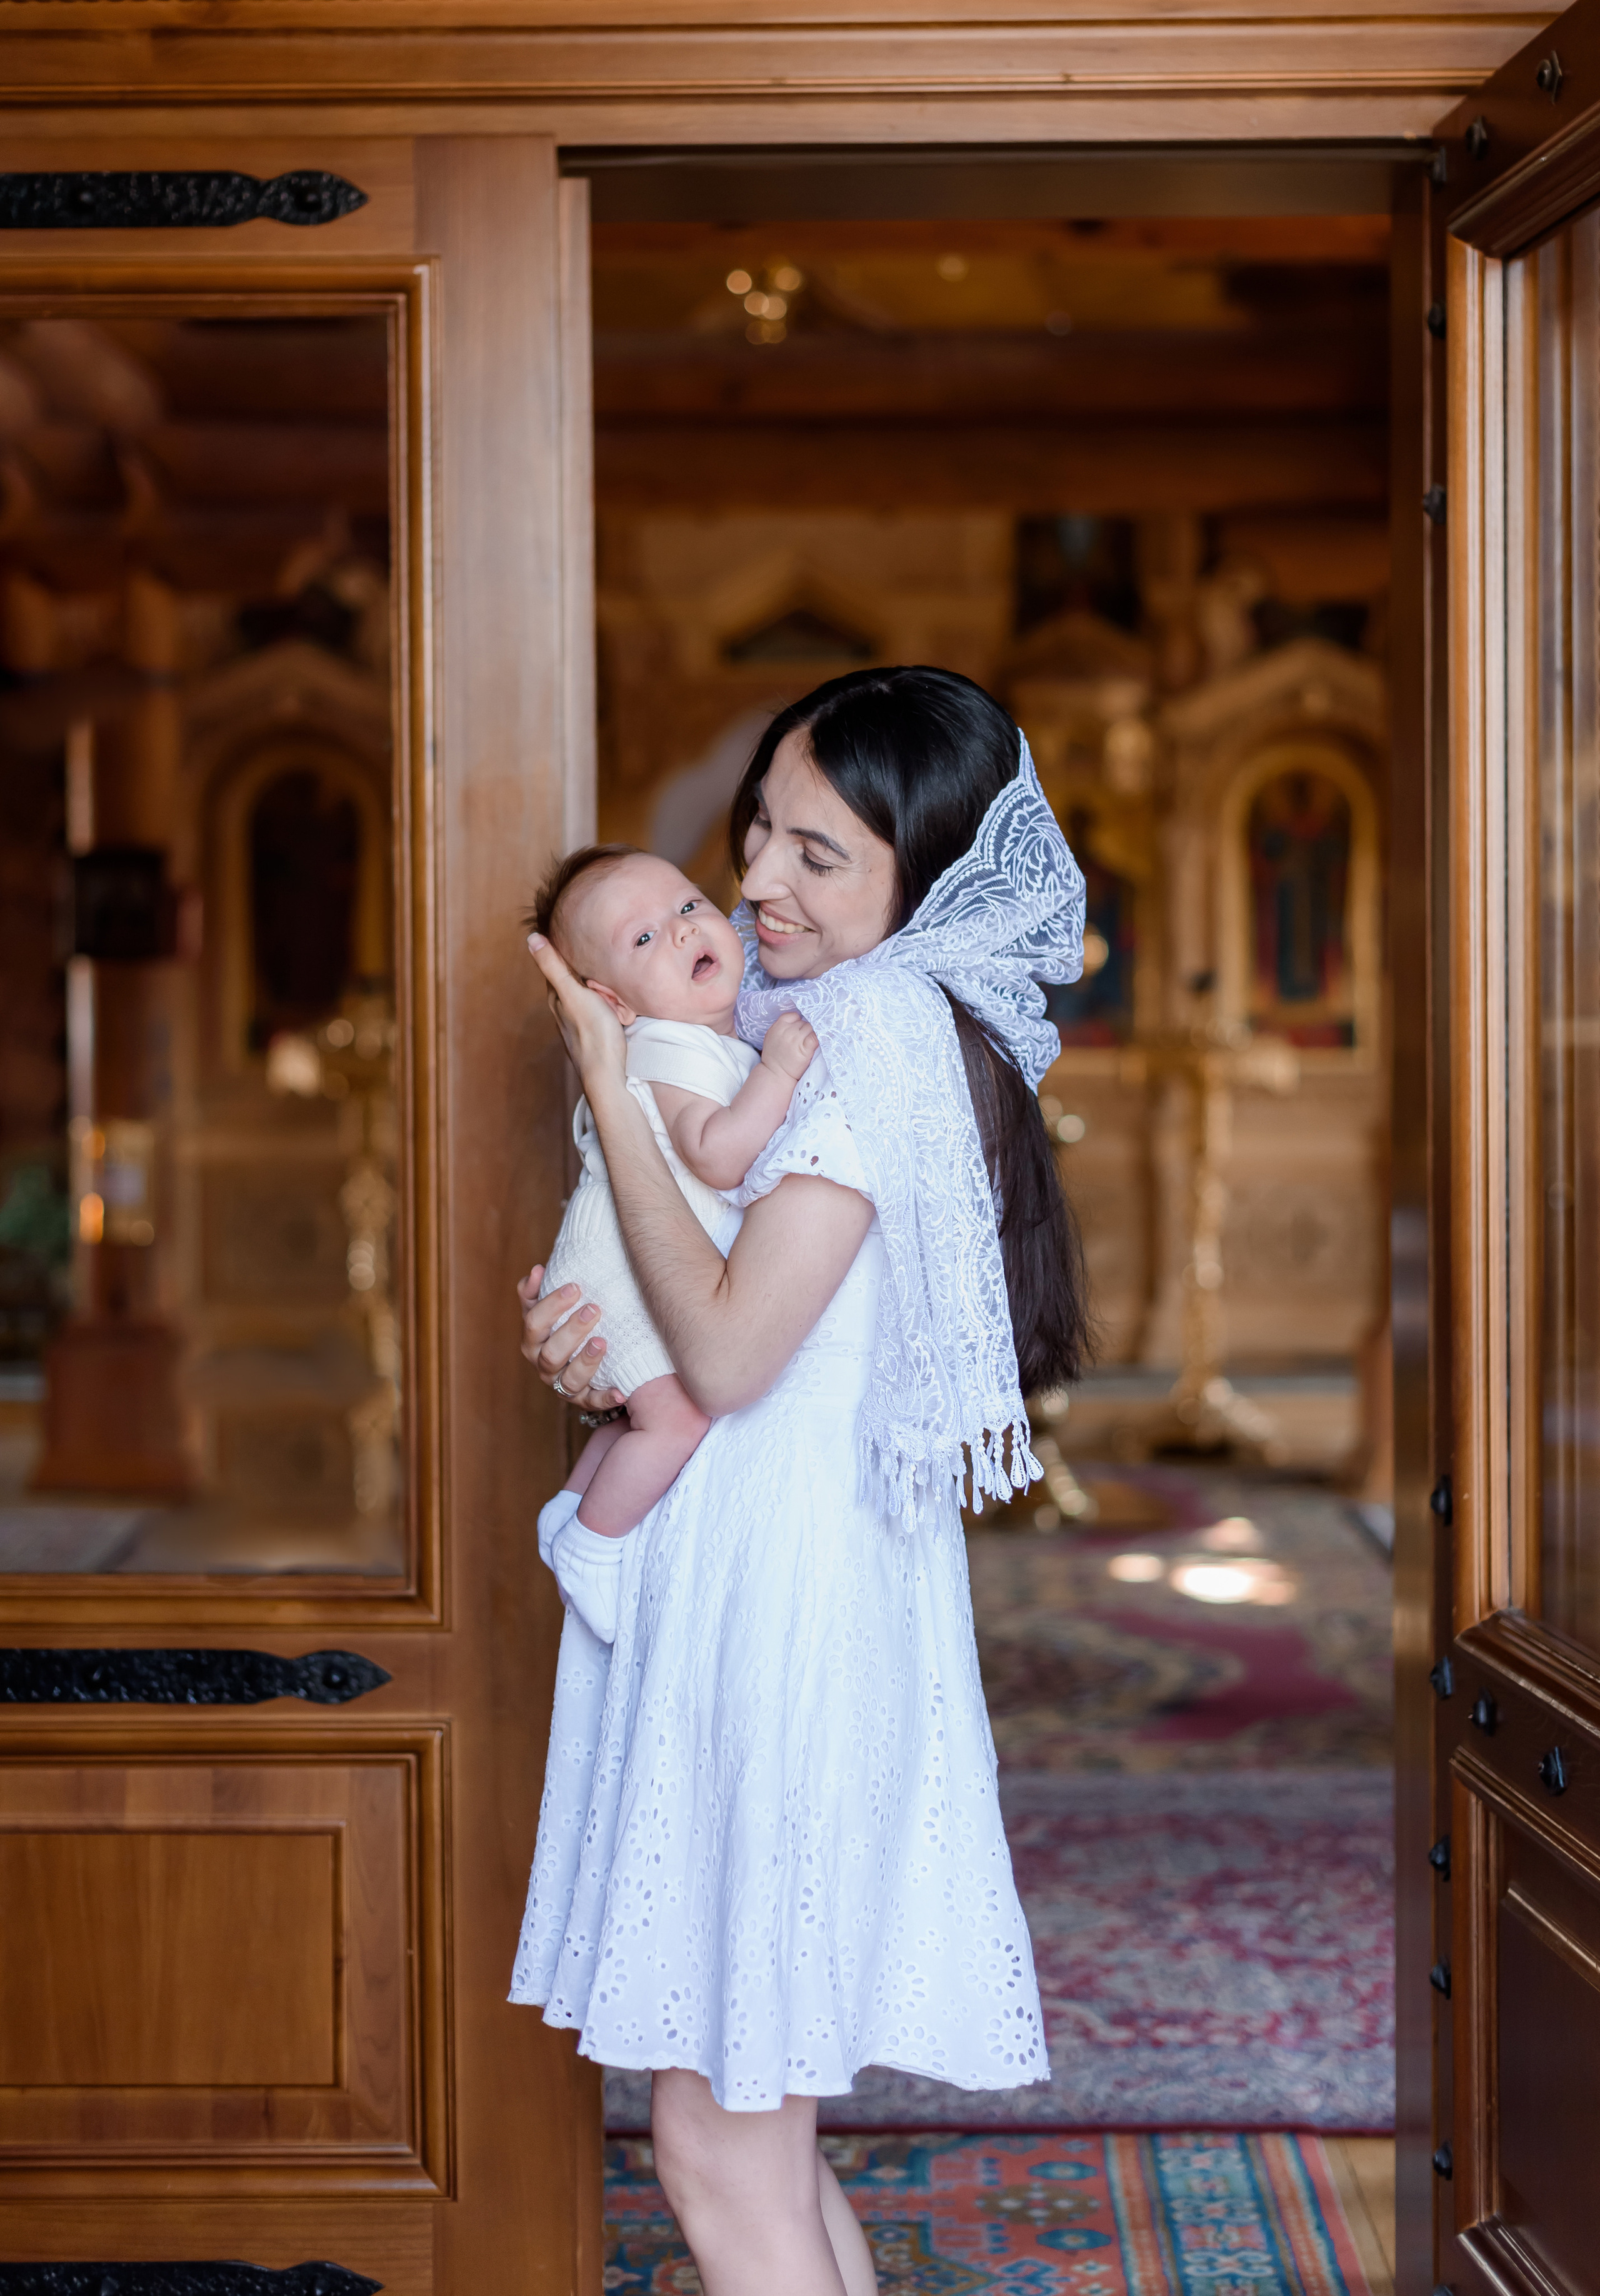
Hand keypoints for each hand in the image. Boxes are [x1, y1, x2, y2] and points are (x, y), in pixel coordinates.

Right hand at [517, 1265, 623, 1410]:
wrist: (575, 1357)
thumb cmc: (560, 1325)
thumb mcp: (545, 1308)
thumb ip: (536, 1290)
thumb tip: (537, 1270)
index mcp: (533, 1341)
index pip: (534, 1323)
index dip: (552, 1305)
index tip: (575, 1287)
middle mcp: (544, 1365)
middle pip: (551, 1353)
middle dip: (572, 1330)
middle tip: (593, 1309)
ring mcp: (562, 1385)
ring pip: (569, 1380)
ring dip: (586, 1362)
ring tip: (602, 1342)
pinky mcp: (584, 1399)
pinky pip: (593, 1402)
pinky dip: (606, 1398)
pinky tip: (621, 1391)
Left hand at [527, 932, 626, 1096]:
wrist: (607, 1074)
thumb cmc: (594, 1033)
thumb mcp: (574, 993)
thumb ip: (554, 966)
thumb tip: (531, 937)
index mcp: (556, 997)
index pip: (556, 964)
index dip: (566, 949)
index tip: (579, 934)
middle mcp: (563, 1008)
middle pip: (573, 978)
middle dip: (587, 969)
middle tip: (602, 961)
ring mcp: (578, 1021)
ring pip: (587, 993)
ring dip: (599, 986)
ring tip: (612, 981)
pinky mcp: (593, 1030)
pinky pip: (599, 1007)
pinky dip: (606, 1000)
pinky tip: (615, 1002)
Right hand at [760, 1008, 818, 1084]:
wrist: (775, 1074)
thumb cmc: (774, 1057)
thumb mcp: (772, 1037)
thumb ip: (782, 1027)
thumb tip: (797, 1020)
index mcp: (778, 1027)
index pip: (794, 1016)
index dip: (798, 1022)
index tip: (798, 1031)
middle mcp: (787, 1031)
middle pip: (804, 1022)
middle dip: (805, 1030)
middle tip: (804, 1040)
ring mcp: (796, 1039)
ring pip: (811, 1028)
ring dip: (812, 1034)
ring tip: (808, 1044)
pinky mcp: (806, 1048)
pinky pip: (816, 1037)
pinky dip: (819, 1038)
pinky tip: (816, 1044)